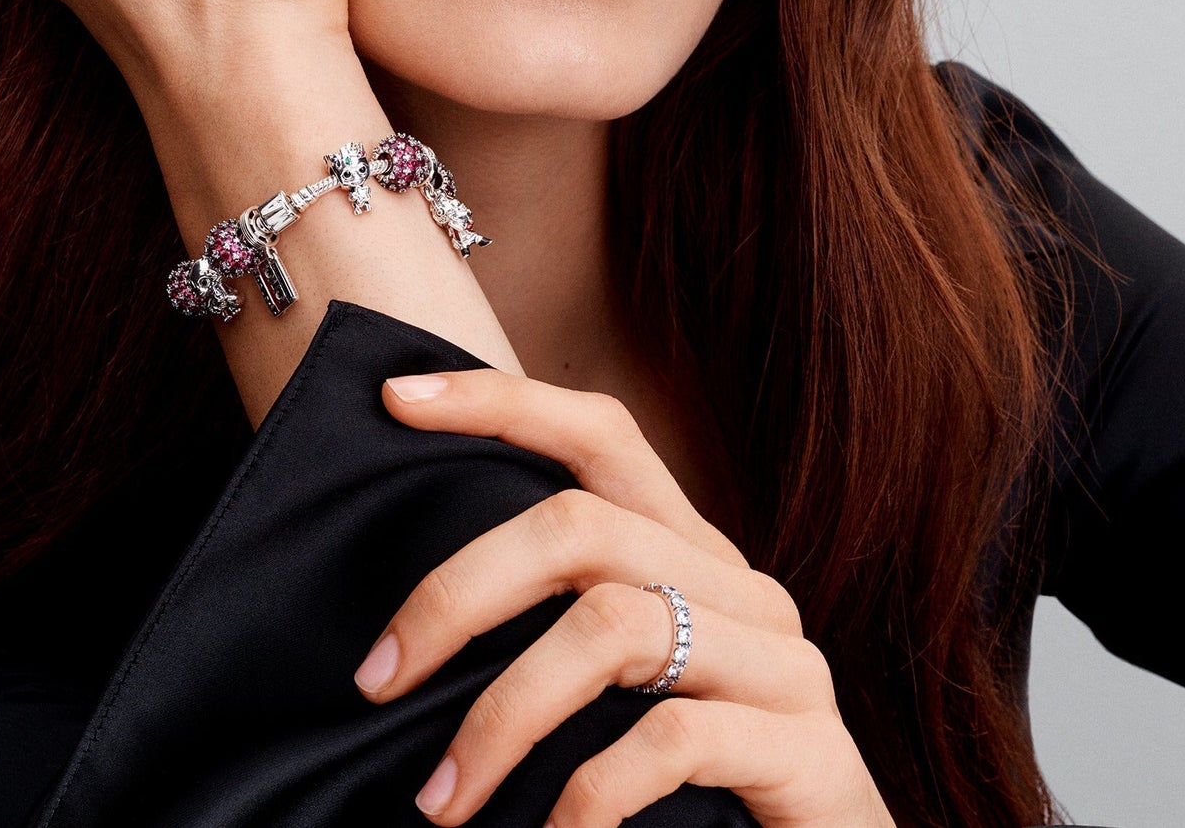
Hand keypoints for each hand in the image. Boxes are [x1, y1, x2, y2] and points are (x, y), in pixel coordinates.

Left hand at [353, 371, 894, 827]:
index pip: (598, 434)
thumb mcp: (630, 687)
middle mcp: (738, 584)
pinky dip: (589, 793)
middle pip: (580, 525)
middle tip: (377, 678)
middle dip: (458, 593)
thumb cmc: (703, 781)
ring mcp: (781, 659)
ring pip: (613, 628)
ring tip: (439, 801)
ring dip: (502, 716)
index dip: (501, 402)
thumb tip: (409, 633)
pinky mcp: (807, 746)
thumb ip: (561, 634)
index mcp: (688, 551)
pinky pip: (671, 739)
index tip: (397, 396)